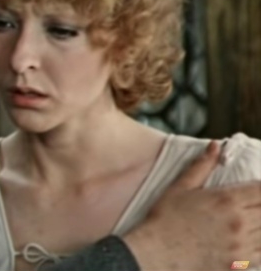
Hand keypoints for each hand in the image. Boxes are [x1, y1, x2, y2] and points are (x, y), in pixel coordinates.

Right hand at [123, 141, 260, 269]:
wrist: (155, 252)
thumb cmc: (165, 218)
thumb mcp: (180, 187)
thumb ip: (201, 166)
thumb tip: (215, 146)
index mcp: (227, 200)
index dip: (260, 189)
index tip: (255, 190)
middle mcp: (239, 222)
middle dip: (259, 205)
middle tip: (250, 204)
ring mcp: (242, 246)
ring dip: (259, 226)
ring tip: (249, 222)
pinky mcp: (239, 266)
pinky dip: (258, 247)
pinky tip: (249, 242)